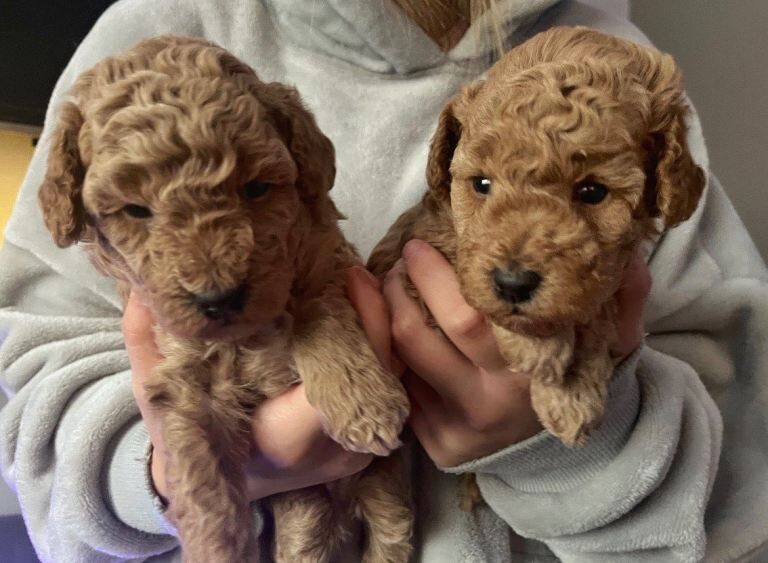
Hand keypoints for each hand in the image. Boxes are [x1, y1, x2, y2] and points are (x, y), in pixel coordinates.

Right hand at [122, 281, 395, 501]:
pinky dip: (383, 347)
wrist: (218, 481)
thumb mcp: (158, 388)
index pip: (344, 382)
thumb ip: (147, 340)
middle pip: (384, 375)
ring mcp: (357, 451)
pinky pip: (391, 387)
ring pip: (396, 379)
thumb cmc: (192, 433)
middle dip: (379, 315)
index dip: (361, 325)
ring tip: (363, 282)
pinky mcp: (368, 443)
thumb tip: (144, 287)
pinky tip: (366, 312)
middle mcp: (333, 451)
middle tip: (358, 271)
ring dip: (385, 327)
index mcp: (287, 438)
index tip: (347, 277)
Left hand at [373, 240, 648, 466]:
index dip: (433, 277)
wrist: (564, 451)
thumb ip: (622, 299)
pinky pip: (401, 391)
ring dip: (382, 315)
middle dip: (398, 289)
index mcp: (530, 375)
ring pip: (402, 362)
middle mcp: (490, 405)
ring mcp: (460, 430)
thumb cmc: (577, 377)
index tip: (419, 246)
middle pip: (421, 336)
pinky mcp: (439, 446)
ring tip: (389, 283)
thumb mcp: (610, 342)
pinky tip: (389, 323)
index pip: (467, 317)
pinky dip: (388, 352)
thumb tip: (627, 256)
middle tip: (400, 260)